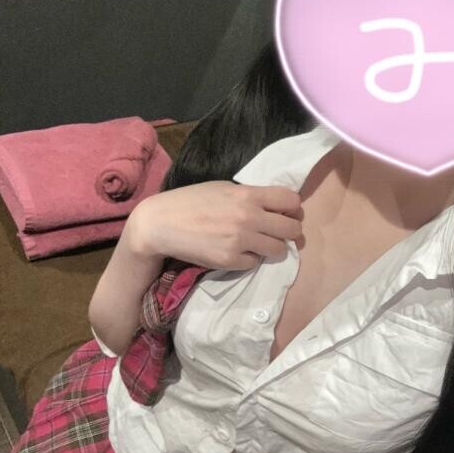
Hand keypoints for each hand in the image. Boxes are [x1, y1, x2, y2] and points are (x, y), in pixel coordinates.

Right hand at [129, 180, 303, 270]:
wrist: (160, 223)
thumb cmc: (191, 202)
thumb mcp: (223, 189)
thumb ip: (250, 196)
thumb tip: (275, 206)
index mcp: (248, 195)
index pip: (291, 201)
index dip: (293, 209)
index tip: (287, 214)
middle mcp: (248, 217)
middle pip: (292, 229)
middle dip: (290, 232)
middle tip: (280, 234)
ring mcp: (240, 241)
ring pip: (279, 250)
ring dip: (273, 248)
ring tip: (259, 244)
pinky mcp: (230, 260)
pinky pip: (254, 263)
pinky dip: (249, 259)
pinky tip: (236, 252)